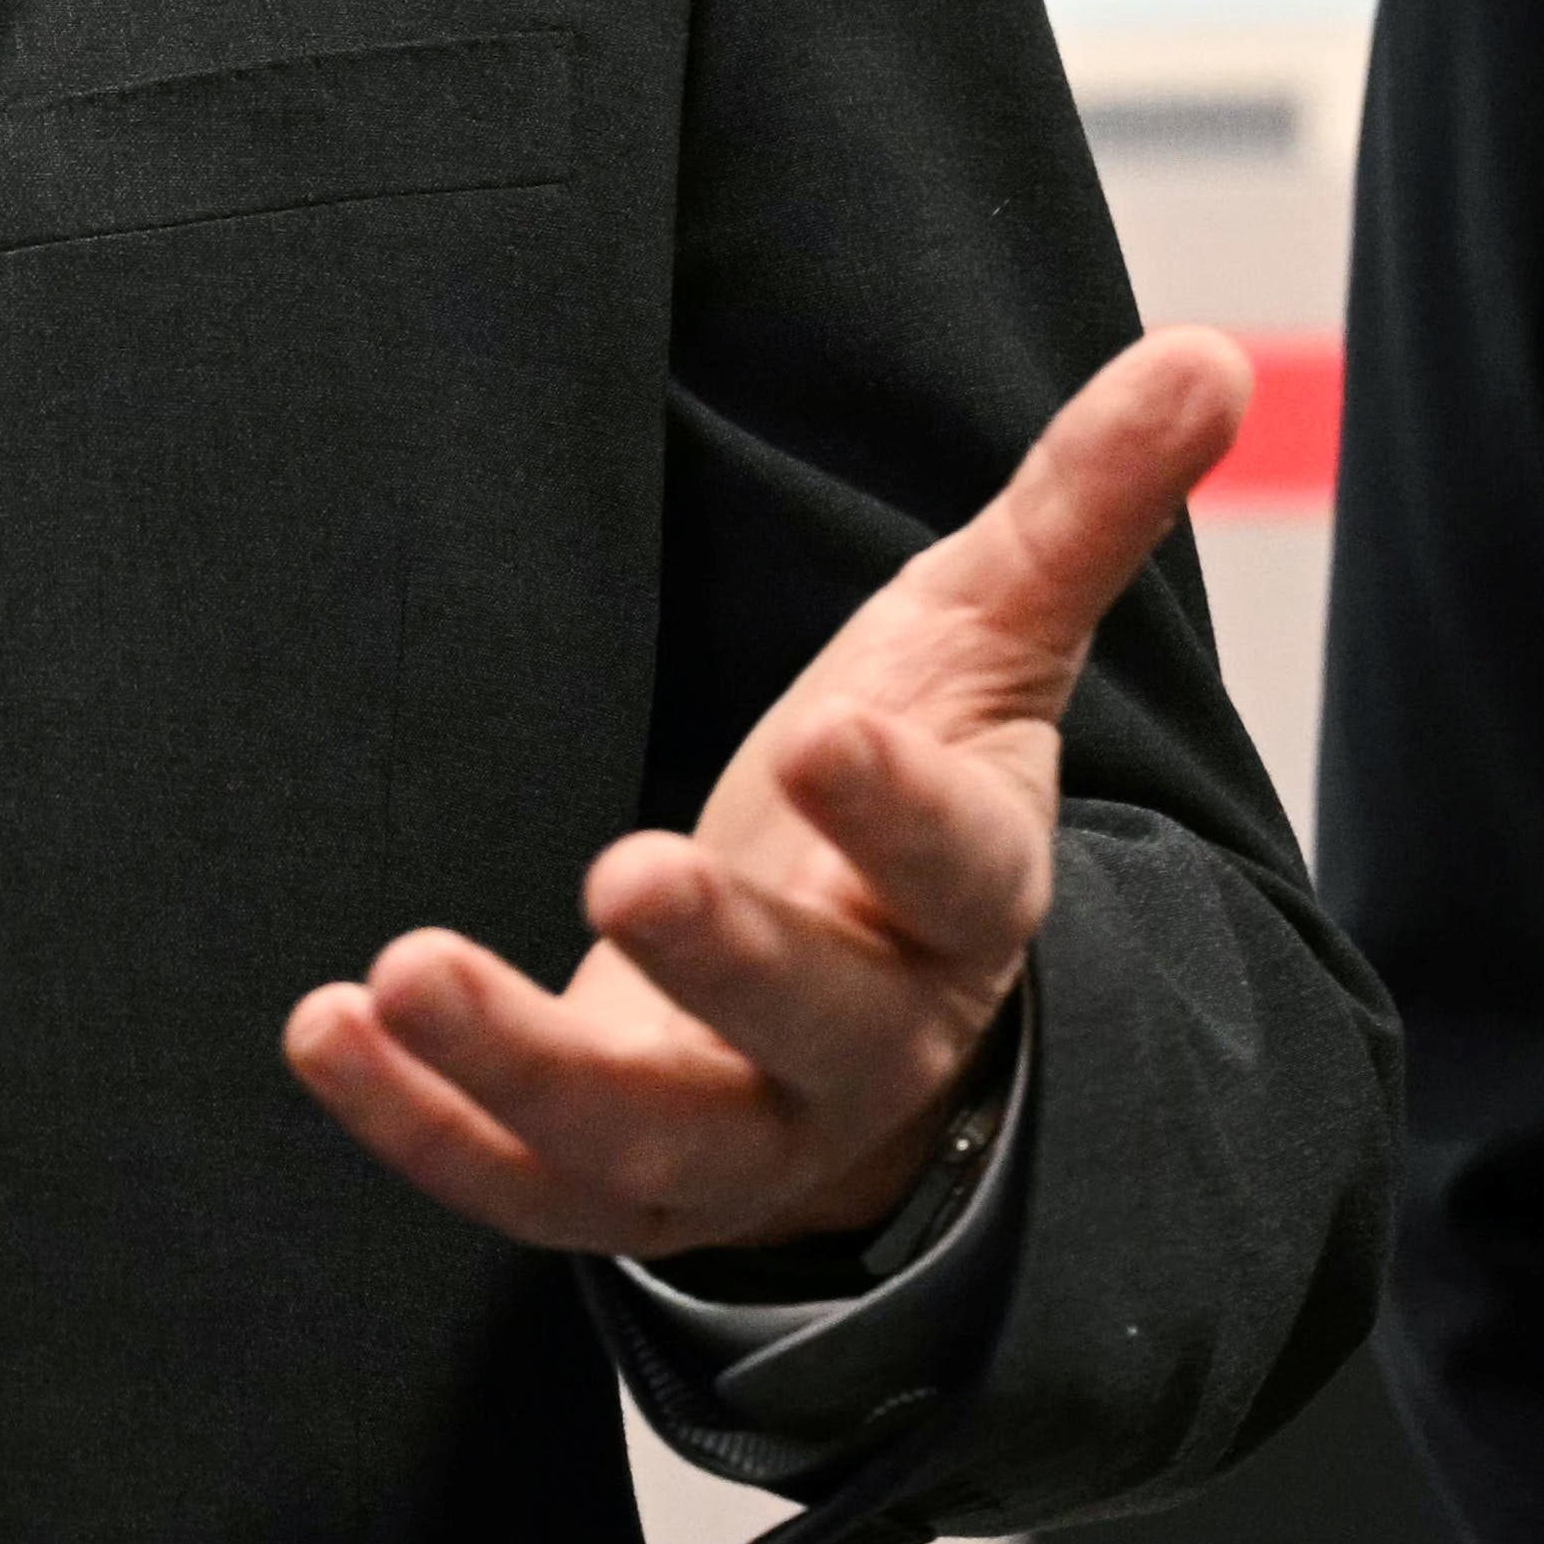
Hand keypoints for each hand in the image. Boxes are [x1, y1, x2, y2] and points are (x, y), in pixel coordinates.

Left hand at [283, 325, 1246, 1260]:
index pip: (957, 871)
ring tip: (404, 971)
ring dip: (519, 1069)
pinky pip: (518, 1190)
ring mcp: (741, 1136)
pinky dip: (418, 1127)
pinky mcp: (620, 1186)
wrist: (864, 1022)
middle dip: (720, 961)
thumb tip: (1217, 353)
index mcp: (967, 903)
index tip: (824, 736)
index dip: (898, 813)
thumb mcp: (986, 642)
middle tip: (625, 868)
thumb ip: (1081, 508)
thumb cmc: (909, 798)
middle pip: (809, 1024)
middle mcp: (866, 1043)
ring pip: (644, 1142)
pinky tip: (326, 1026)